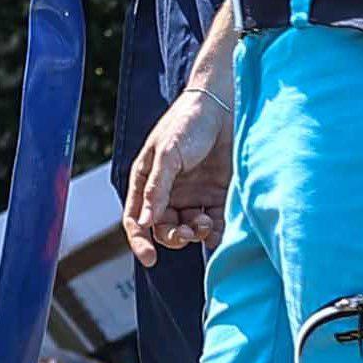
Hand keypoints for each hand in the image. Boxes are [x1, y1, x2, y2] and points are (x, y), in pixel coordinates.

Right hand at [124, 82, 232, 266]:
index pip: (137, 218)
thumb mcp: (168, 154)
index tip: (149, 257)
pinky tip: (219, 229)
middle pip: (164, 228)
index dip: (140, 240)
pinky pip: (214, 222)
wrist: (225, 105)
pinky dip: (215, 231)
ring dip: (195, 233)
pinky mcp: (217, 195)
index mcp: (147, 180)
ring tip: (204, 224)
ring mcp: (194, 194)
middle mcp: (169, 191)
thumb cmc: (189, 122)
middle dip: (174, 237)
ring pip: (189, 228)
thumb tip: (145, 222)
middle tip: (187, 233)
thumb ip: (157, 188)